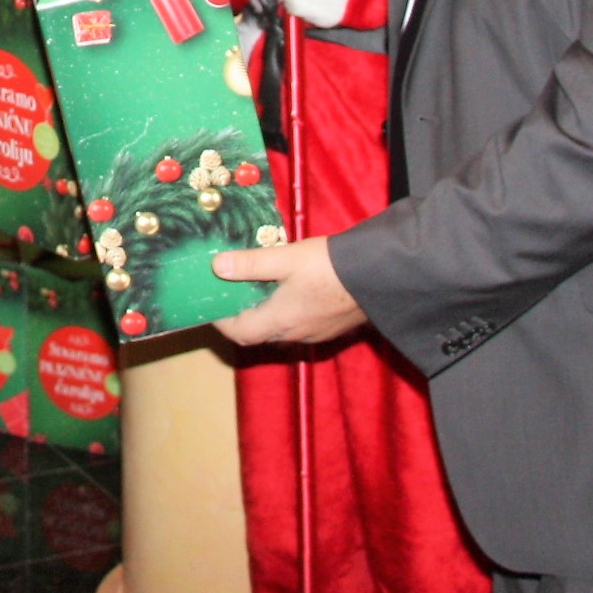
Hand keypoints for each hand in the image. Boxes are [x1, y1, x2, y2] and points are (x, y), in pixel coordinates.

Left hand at [211, 236, 370, 346]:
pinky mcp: (331, 328)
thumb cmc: (331, 266)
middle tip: (231, 290)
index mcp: (280, 321)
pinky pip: (299, 325)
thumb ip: (250, 263)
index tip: (212, 302)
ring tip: (257, 286)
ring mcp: (316, 334)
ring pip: (280, 330)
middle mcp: (296, 334)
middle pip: (258, 333)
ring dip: (265, 313)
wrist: (380, 275)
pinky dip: (286, 312)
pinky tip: (291, 290)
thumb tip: (217, 267)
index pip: (239, 333)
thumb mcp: (286, 258)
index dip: (221, 321)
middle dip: (242, 315)